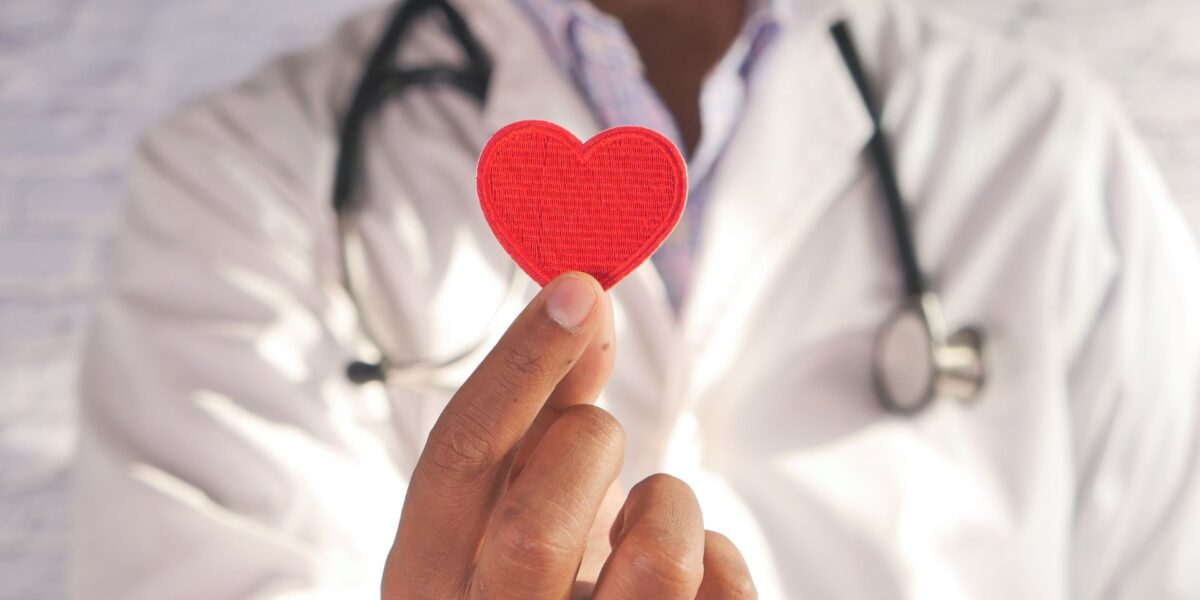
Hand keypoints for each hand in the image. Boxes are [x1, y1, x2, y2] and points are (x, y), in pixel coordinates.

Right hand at [381, 273, 755, 598]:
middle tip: (599, 436)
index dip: (521, 362)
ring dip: (669, 503)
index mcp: (430, 571)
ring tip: (648, 516)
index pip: (460, 456)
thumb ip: (540, 407)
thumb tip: (581, 297)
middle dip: (589, 447)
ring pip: (658, 561)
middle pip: (539, 528)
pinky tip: (684, 569)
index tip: (578, 287)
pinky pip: (725, 587)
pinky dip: (717, 553)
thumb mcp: (515, 492)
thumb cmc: (537, 573)